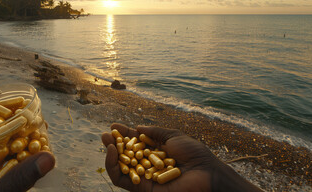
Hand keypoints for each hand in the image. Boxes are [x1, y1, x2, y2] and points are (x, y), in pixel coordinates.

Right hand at [102, 123, 261, 191]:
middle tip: (106, 134)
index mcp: (156, 152)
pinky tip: (114, 152)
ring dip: (110, 155)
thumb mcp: (174, 136)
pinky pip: (121, 180)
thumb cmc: (194, 154)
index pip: (136, 143)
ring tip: (108, 142)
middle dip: (114, 144)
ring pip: (120, 168)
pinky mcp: (141, 189)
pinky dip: (114, 167)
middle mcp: (148, 165)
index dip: (124, 135)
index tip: (114, 126)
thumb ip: (155, 132)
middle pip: (125, 155)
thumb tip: (138, 127)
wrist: (206, 174)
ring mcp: (144, 177)